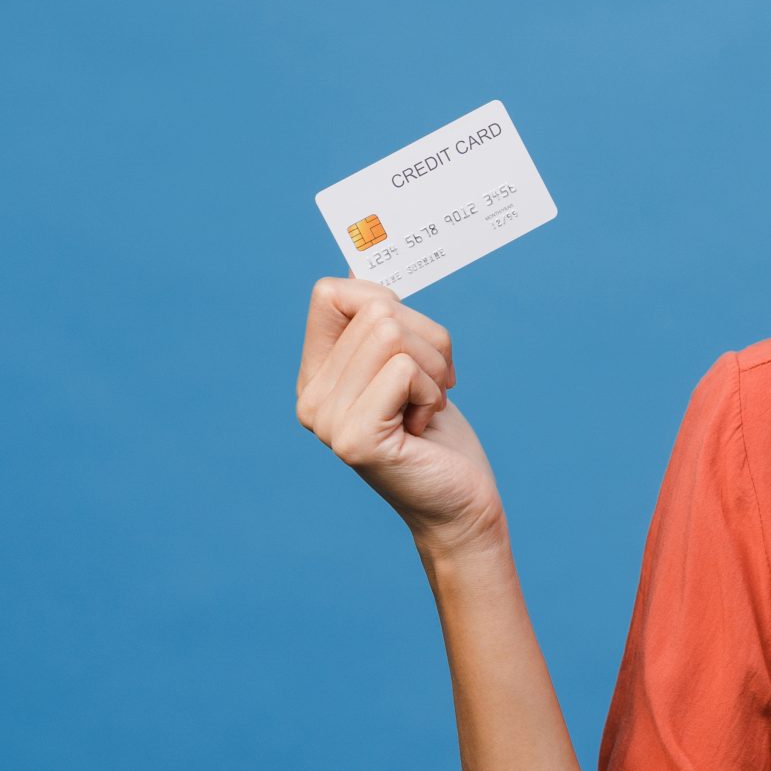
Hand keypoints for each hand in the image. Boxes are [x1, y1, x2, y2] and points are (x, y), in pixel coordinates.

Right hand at [293, 277, 504, 551]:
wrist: (459, 502)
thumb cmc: (438, 434)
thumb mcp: (409, 364)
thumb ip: (379, 324)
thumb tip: (358, 268)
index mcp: (317, 375)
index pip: (331, 293)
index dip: (384, 302)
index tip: (408, 345)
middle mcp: (311, 398)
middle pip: (376, 310)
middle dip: (428, 341)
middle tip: (431, 388)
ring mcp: (328, 420)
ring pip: (392, 334)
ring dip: (433, 367)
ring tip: (427, 406)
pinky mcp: (356, 438)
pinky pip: (403, 370)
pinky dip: (431, 391)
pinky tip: (424, 425)